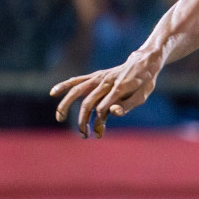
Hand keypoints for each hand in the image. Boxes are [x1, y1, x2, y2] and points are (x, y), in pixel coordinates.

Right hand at [49, 49, 163, 137]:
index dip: (99, 123)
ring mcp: (99, 78)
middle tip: (83, 135)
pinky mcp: (95, 76)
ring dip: (66, 104)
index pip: (103, 109)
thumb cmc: (144, 83)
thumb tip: (112, 113)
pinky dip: (64, 85)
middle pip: (88, 103)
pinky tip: (53, 92)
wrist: (144, 63)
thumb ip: (127, 105)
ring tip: (59, 117)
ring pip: (77, 91)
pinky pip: (77, 81)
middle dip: (83, 121)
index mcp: (119, 89)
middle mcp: (106, 82)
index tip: (99, 133)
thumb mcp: (142, 96)